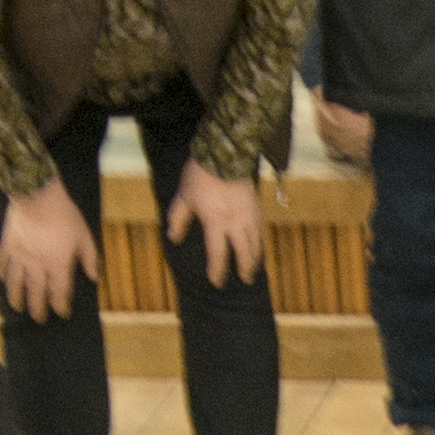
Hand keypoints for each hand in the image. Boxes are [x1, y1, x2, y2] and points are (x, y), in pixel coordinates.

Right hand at [0, 178, 97, 318]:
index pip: (59, 293)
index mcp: (58, 264)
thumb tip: (94, 277)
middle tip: (39, 319)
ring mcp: (19, 257)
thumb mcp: (84, 235)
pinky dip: (2, 276)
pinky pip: (2, 266)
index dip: (60, 306)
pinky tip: (4, 281)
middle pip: (35, 295)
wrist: (37, 194)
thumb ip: (89, 258)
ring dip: (16, 299)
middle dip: (38, 310)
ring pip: (15, 285)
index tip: (62, 313)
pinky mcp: (7, 246)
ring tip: (18, 307)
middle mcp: (37, 266)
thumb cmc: (64, 214)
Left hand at [167, 162, 271, 286]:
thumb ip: (178, 219)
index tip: (216, 282)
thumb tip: (173, 238)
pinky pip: (261, 228)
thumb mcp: (183, 197)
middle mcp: (235, 222)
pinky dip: (260, 240)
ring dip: (256, 258)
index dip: (217, 271)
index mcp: (216, 222)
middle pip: (244, 253)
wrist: (225, 153)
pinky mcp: (256, 205)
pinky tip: (259, 244)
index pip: (218, 254)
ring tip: (255, 269)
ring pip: (257, 242)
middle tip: (245, 280)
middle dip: (245, 269)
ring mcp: (249, 214)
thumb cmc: (200, 175)